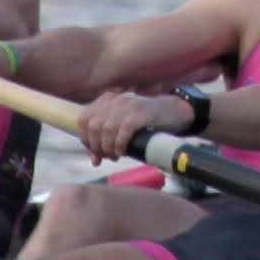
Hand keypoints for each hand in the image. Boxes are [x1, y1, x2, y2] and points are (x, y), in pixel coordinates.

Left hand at [76, 89, 199, 157]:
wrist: (174, 112)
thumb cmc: (146, 123)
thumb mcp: (122, 125)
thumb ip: (106, 138)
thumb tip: (94, 159)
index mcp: (107, 100)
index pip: (84, 119)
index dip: (85, 139)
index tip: (94, 152)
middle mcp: (116, 99)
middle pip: (93, 126)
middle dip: (97, 146)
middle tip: (107, 156)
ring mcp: (128, 104)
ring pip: (106, 129)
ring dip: (108, 147)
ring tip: (115, 155)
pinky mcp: (141, 112)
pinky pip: (123, 130)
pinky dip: (120, 144)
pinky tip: (123, 151)